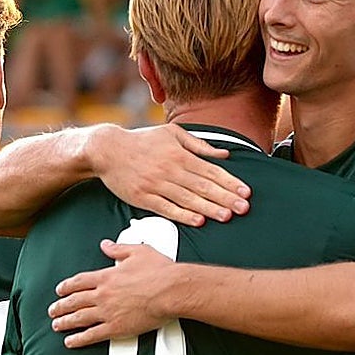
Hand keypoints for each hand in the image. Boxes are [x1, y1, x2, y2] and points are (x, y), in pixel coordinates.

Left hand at [49, 241, 174, 347]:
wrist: (171, 291)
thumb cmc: (160, 272)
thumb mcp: (137, 252)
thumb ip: (118, 249)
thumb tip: (107, 245)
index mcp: (107, 276)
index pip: (79, 282)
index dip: (67, 286)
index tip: (60, 290)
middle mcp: (103, 295)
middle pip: (74, 301)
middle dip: (60, 306)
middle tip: (53, 310)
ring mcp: (108, 312)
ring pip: (79, 318)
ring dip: (65, 322)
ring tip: (57, 325)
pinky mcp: (116, 327)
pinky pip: (92, 335)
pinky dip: (79, 339)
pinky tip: (71, 341)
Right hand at [91, 124, 250, 226]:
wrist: (108, 149)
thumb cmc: (143, 141)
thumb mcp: (172, 133)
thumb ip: (199, 145)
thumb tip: (224, 154)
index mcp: (180, 154)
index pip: (211, 170)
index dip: (230, 182)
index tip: (246, 192)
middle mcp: (170, 169)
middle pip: (203, 186)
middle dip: (226, 198)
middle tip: (244, 208)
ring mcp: (156, 184)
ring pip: (188, 198)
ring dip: (209, 208)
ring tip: (227, 217)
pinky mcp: (143, 197)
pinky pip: (167, 208)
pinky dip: (183, 215)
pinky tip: (198, 221)